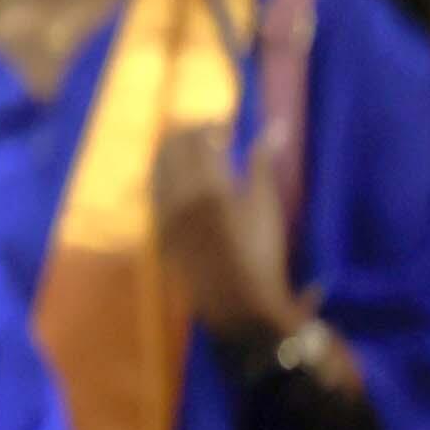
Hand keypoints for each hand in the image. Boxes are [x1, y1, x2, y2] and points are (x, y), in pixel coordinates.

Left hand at [153, 125, 307, 343]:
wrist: (239, 305)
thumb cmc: (261, 255)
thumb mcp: (266, 208)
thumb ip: (263, 164)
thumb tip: (275, 128)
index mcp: (207, 187)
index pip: (198, 137)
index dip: (211, 125)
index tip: (227, 125)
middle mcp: (177, 196)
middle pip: (171, 147)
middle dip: (188, 134)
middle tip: (210, 134)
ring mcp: (162, 214)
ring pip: (157, 167)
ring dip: (173, 153)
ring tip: (196, 153)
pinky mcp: (157, 230)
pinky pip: (154, 191)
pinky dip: (165, 176)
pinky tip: (181, 180)